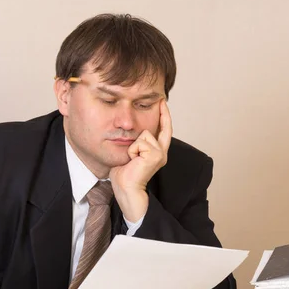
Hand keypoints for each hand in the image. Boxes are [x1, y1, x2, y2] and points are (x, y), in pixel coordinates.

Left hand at [109, 99, 171, 222]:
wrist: (125, 188)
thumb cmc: (124, 173)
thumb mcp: (130, 152)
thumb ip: (135, 142)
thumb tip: (129, 129)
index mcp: (157, 151)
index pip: (164, 129)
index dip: (164, 115)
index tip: (162, 100)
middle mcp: (162, 152)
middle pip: (154, 128)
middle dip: (148, 128)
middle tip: (145, 131)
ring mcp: (160, 153)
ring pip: (144, 134)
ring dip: (133, 145)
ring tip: (132, 158)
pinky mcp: (155, 155)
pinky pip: (140, 142)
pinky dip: (132, 150)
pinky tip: (133, 160)